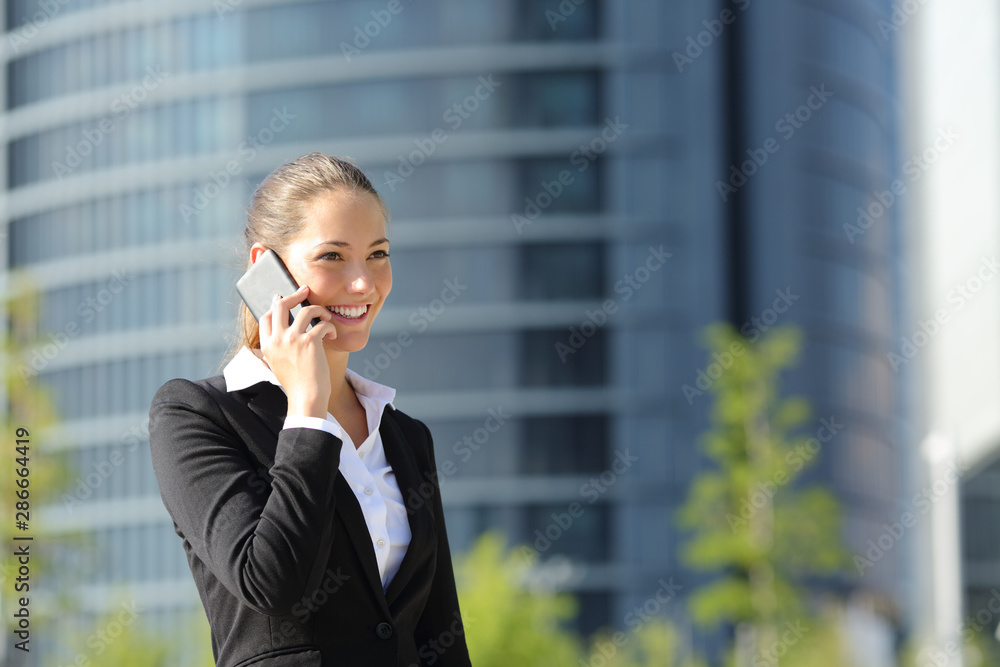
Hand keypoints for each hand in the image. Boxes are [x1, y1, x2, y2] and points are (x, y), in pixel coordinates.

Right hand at [258, 285, 337, 417]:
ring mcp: (293, 339)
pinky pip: (322, 324)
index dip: (275, 306)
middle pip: (281, 305)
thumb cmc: (296, 384)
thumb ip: (277, 347)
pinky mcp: (310, 341)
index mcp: (267, 345)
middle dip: (294, 295)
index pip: (266, 317)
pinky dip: (330, 327)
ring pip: (305, 310)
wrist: (306, 398)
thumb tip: (284, 331)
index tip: (283, 299)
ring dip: (319, 310)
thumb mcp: (277, 364)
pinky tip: (332, 335)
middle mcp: (277, 339)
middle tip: (305, 290)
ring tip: (325, 316)